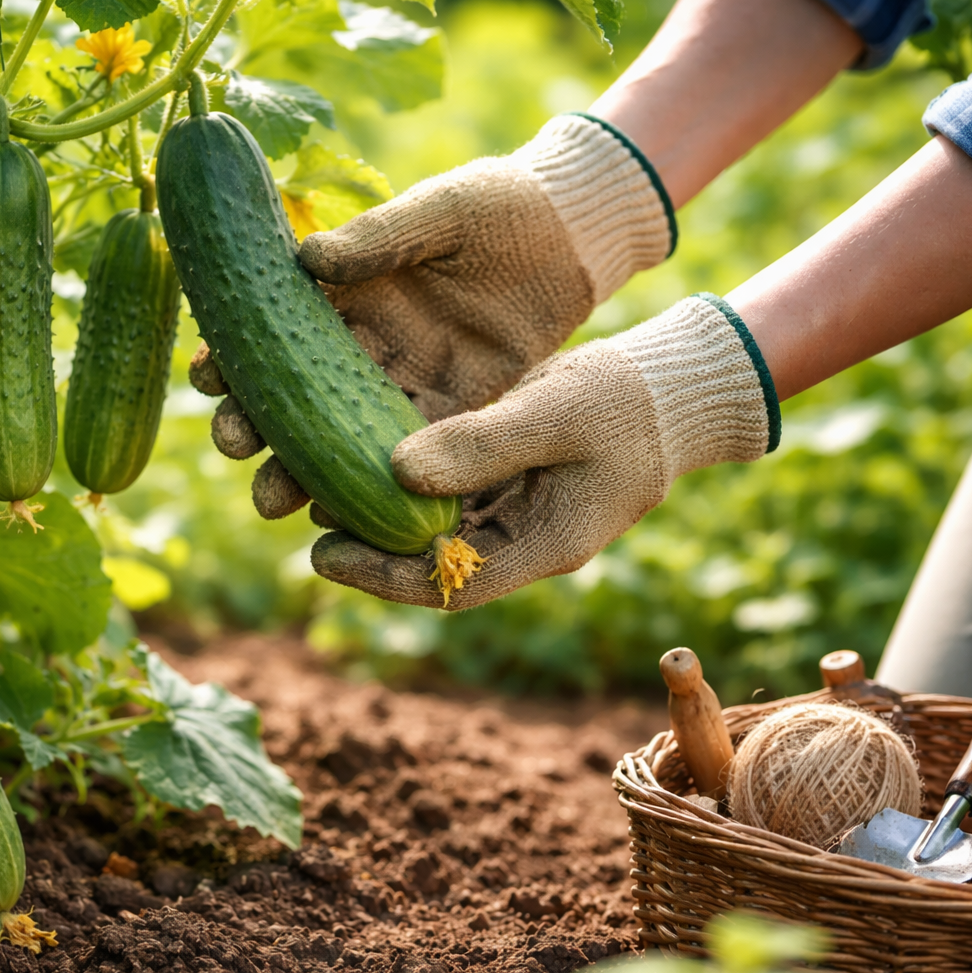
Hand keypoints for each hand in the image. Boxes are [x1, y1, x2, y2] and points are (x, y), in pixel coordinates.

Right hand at [194, 114, 674, 521]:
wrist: (572, 229)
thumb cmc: (498, 203)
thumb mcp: (439, 210)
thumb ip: (379, 238)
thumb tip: (307, 259)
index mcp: (351, 290)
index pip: (279, 327)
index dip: (238, 353)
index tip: (205, 378)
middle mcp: (371, 340)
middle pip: (303, 389)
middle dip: (262, 423)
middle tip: (230, 449)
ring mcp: (411, 376)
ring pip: (349, 429)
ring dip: (310, 466)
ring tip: (274, 501)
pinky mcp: (459, 404)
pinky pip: (417, 447)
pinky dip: (383, 477)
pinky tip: (344, 507)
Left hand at [313, 295, 777, 608]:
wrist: (670, 386)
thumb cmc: (626, 403)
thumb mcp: (554, 415)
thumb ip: (481, 445)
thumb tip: (396, 470)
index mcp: (543, 547)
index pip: (451, 586)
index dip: (382, 579)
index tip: (321, 555)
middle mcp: (519, 539)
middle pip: (430, 560)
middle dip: (367, 544)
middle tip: (301, 515)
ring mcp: (511, 509)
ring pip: (430, 524)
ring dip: (377, 508)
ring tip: (312, 481)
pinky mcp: (502, 475)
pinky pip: (443, 485)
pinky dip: (401, 474)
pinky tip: (354, 447)